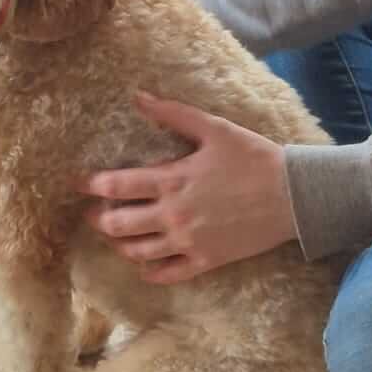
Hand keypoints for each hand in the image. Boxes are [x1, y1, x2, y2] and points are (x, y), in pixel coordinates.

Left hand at [74, 92, 297, 283]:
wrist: (292, 195)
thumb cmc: (254, 157)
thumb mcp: (214, 129)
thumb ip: (173, 114)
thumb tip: (139, 98)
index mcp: (173, 180)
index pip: (118, 185)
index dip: (93, 185)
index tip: (79, 184)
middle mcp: (174, 215)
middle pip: (120, 224)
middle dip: (100, 218)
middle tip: (94, 213)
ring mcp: (189, 242)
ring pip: (138, 251)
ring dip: (120, 244)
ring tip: (115, 237)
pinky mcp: (206, 261)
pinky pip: (168, 273)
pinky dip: (150, 272)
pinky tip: (144, 266)